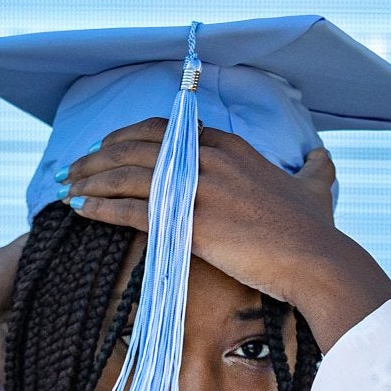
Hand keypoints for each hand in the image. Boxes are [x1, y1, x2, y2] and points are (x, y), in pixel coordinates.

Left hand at [62, 119, 390, 348]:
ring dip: (89, 179)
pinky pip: (130, 209)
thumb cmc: (315, 230)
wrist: (316, 261)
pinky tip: (80, 210)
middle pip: (135, 146)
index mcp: (229, 148)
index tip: (106, 146)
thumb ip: (315, 170)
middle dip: (97, 155)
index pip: (164, 129)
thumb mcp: (315, 188)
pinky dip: (100, 207)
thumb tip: (324, 158)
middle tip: (74, 167)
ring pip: (126, 174)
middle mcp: (208, 161)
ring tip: (67, 188)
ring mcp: (197, 190)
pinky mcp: (188, 222)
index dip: (128, 135)